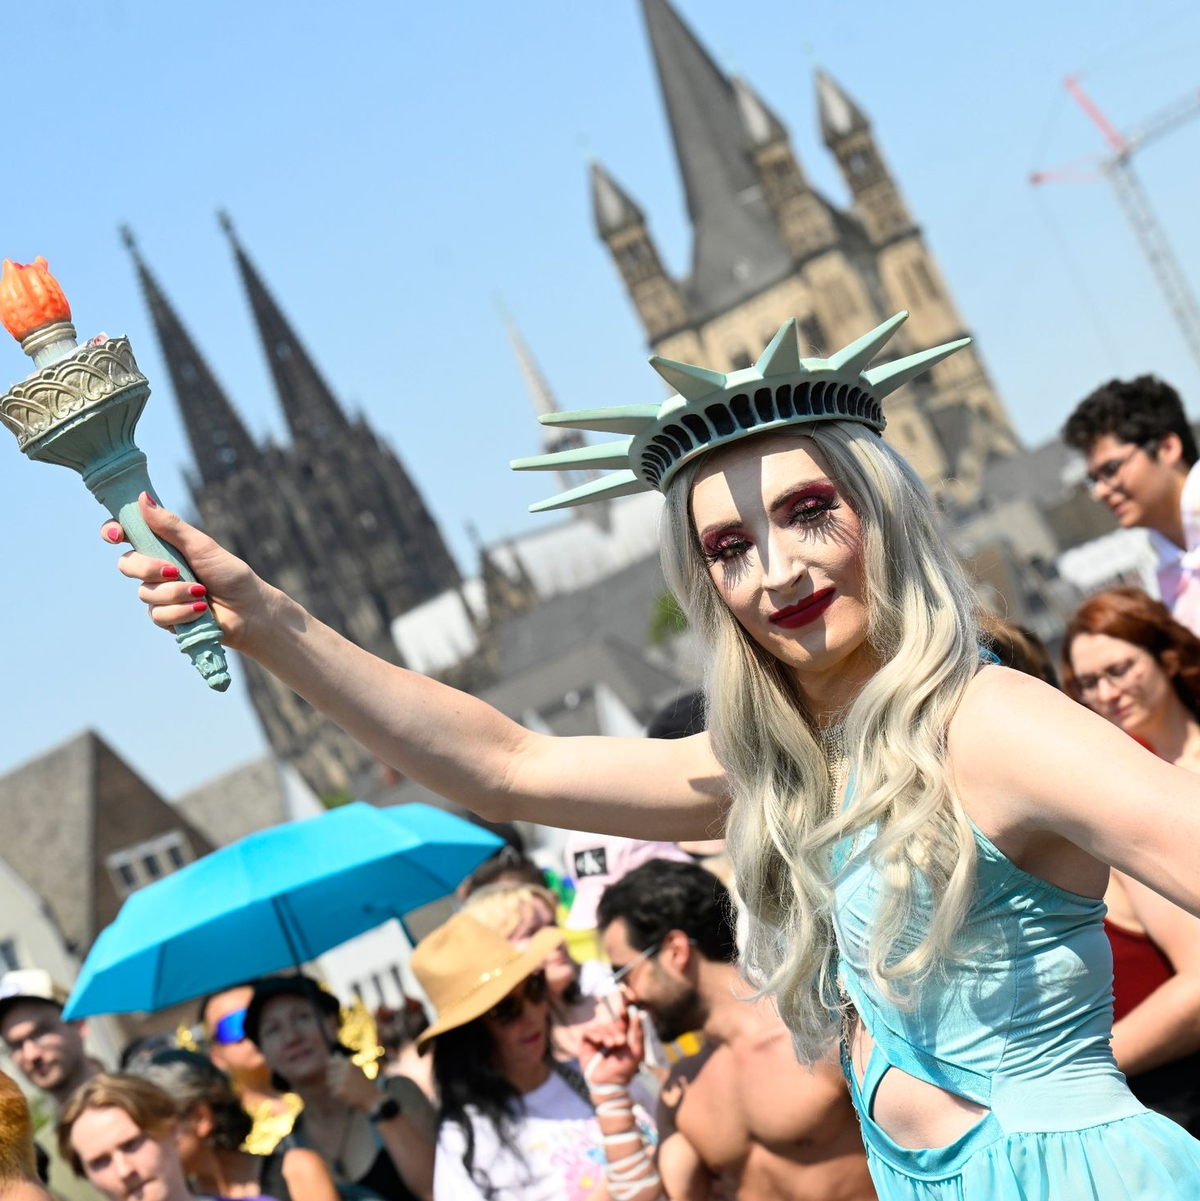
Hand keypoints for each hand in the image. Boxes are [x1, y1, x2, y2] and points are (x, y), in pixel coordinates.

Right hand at [101, 492, 269, 651]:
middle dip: (148, 568)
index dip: (112, 531)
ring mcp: (160, 595)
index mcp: (163, 546)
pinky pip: (158, 615)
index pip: (126, 535)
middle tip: (174, 570)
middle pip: (127, 564)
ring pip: (144, 593)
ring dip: (174, 593)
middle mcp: (156, 570)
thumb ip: (171, 526)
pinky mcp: (166, 618)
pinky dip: (181, 611)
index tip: (116, 534)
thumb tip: (142, 498)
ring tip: (201, 593)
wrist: (249, 610)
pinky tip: (200, 609)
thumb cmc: (230, 574)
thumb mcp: (201, 546)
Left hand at [325, 1056, 380, 1112]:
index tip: (338, 1073)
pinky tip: (347, 1094)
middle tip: (345, 1083)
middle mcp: (345, 1070)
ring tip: (347, 1088)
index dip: (332, 1068)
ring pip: (330, 1083)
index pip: (331, 1062)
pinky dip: (338, 1094)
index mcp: (348, 1063)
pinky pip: (333, 1091)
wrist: (371, 1095)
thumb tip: (335, 1055)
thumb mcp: (355, 1068)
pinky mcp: (340, 1091)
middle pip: (329, 1073)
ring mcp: (342, 1081)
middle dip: (334, 1078)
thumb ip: (344, 1061)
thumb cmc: (362, 1081)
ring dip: (335, 1086)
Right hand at [580, 1003, 644, 1091]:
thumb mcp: (637, 1051)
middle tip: (621, 1041)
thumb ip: (639, 1033)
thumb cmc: (625, 1069)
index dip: (625, 1008)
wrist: (609, 1083)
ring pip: (601, 1027)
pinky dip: (594, 1034)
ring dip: (606, 1034)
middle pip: (612, 1023)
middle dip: (616, 1030)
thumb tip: (638, 1014)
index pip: (623, 1017)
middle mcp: (610, 1034)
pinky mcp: (587, 1043)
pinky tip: (599, 1041)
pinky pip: (589, 1032)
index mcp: (622, 1034)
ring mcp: (598, 1038)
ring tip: (610, 1045)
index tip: (628, 1001)